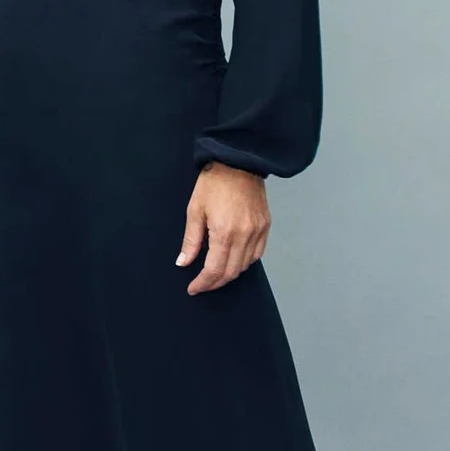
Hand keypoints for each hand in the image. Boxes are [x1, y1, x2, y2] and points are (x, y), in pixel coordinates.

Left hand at [176, 161, 269, 294]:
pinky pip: (258, 254)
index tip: (194, 288)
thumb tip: (183, 263)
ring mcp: (258, 231)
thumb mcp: (195, 210)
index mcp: (224, 232)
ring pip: (245, 265)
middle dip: (215, 283)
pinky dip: (245, 262)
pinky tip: (234, 260)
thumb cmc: (214, 183)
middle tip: (202, 284)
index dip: (203, 283)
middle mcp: (244, 235)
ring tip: (215, 273)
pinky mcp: (265, 226)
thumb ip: (191, 241)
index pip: (215, 270)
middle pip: (231, 272)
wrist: (238, 162)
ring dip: (230, 273)